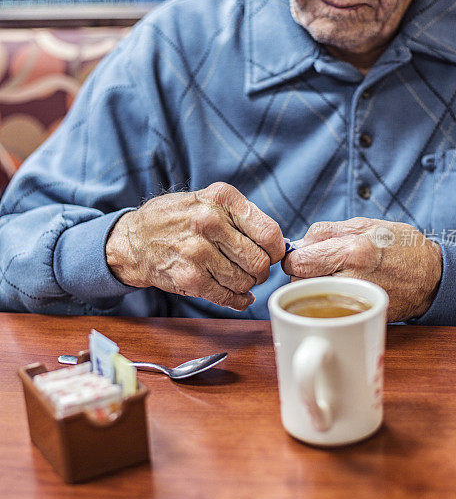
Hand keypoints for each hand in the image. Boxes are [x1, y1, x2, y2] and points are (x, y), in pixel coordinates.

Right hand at [106, 182, 284, 309]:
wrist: (134, 239)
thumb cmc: (178, 219)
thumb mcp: (209, 201)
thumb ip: (242, 217)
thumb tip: (278, 246)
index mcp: (222, 198)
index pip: (269, 232)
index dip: (275, 250)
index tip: (269, 254)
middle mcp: (209, 221)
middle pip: (259, 261)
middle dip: (261, 272)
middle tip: (253, 271)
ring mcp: (197, 250)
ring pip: (245, 281)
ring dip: (246, 286)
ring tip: (237, 279)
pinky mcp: (188, 277)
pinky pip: (226, 296)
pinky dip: (236, 301)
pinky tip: (235, 296)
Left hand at [282, 217, 442, 321]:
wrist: (433, 277)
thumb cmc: (401, 246)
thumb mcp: (365, 224)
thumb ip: (327, 232)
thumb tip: (299, 244)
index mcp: (352, 251)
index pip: (298, 261)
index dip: (293, 258)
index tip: (300, 256)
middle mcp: (353, 278)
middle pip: (299, 281)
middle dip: (301, 273)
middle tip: (316, 267)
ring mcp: (356, 300)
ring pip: (311, 296)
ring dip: (313, 287)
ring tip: (331, 277)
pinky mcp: (359, 315)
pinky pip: (329, 308)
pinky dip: (328, 301)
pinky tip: (341, 291)